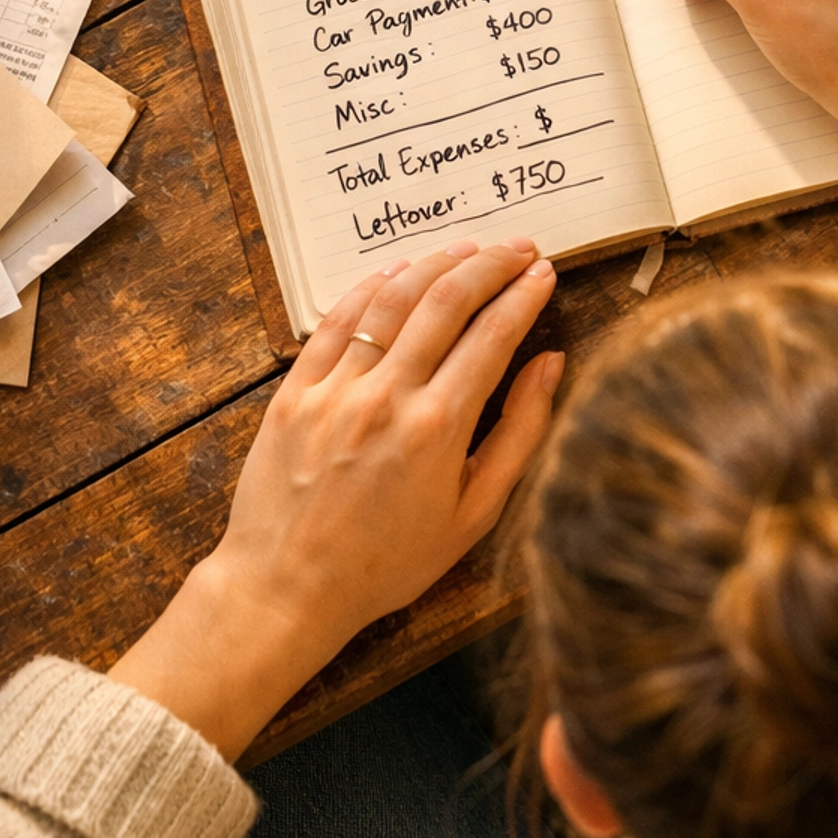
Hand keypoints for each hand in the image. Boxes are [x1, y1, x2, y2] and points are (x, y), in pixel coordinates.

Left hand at [111, 238, 561, 757]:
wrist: (287, 589)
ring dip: (436, 263)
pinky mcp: (295, 390)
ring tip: (469, 248)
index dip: (524, 296)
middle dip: (490, 264)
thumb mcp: (472, 516)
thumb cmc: (386, 564)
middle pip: (446, 301)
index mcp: (437, 429)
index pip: (492, 337)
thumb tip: (550, 366)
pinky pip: (338, 320)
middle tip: (518, 248)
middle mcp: (386, 397)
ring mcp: (335, 389)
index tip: (544, 273)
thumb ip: (519, 435)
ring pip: (392, 299)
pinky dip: (372, 287)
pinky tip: (398, 273)